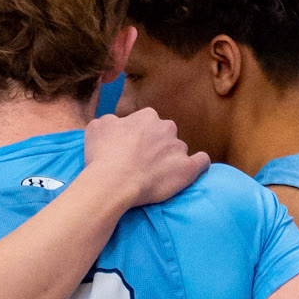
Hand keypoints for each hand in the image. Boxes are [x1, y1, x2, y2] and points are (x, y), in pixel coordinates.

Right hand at [84, 106, 205, 208]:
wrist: (114, 182)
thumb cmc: (103, 156)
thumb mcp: (97, 127)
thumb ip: (110, 121)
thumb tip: (115, 124)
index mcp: (147, 116)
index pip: (147, 123)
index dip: (139, 138)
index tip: (132, 151)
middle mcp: (166, 127)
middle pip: (165, 135)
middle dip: (157, 146)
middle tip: (143, 164)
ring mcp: (179, 147)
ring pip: (179, 150)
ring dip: (171, 159)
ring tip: (158, 176)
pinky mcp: (188, 168)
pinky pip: (202, 162)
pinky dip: (199, 165)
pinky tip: (193, 169)